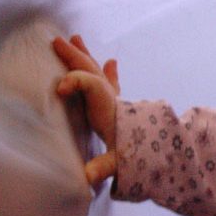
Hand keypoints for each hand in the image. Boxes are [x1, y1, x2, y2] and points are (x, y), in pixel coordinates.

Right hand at [53, 34, 119, 184]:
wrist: (157, 154)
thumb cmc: (132, 156)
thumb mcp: (117, 162)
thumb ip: (103, 167)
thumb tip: (88, 177)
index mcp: (108, 108)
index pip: (92, 84)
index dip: (76, 81)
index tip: (60, 88)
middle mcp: (110, 99)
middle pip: (91, 71)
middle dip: (75, 56)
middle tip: (59, 41)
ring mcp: (114, 100)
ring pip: (98, 72)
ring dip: (86, 56)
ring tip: (78, 39)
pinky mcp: (117, 106)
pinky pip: (110, 84)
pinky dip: (108, 73)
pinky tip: (111, 62)